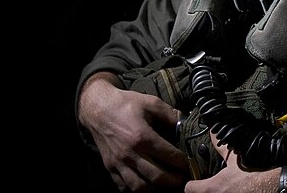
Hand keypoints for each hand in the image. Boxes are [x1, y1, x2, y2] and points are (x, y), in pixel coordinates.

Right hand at [78, 73, 189, 190]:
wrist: (97, 108)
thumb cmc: (125, 104)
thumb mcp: (150, 102)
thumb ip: (170, 114)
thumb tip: (185, 124)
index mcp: (142, 136)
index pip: (168, 156)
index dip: (182, 162)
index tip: (189, 163)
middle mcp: (130, 153)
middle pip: (157, 177)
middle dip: (174, 180)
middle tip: (183, 178)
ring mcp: (118, 163)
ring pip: (140, 187)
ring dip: (157, 189)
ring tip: (166, 184)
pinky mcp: (110, 167)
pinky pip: (124, 187)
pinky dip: (137, 190)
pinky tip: (147, 185)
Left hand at [184, 132, 276, 192]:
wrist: (271, 188)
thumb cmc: (251, 175)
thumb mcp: (235, 160)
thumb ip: (221, 149)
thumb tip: (212, 133)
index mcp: (210, 188)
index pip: (189, 188)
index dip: (193, 183)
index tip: (196, 181)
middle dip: (204, 190)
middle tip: (212, 185)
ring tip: (226, 188)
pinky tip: (235, 192)